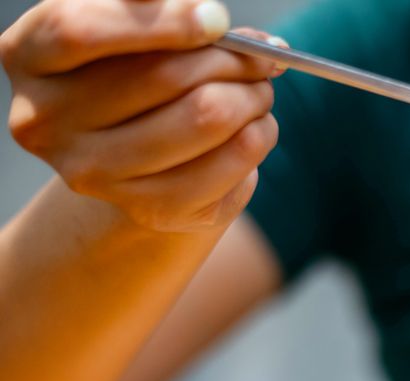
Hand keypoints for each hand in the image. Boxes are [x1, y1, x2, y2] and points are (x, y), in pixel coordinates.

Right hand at [1, 0, 280, 231]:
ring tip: (261, 90)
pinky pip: (229, 169)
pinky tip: (256, 128)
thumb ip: (150, 10)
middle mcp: (46, 124)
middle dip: (230, 61)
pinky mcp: (150, 211)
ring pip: (205, 122)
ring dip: (252, 100)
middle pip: (161, 78)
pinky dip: (257, 140)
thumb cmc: (127, 71)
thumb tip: (211, 18)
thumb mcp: (123, 29)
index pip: (81, 32)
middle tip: (262, 58)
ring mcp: (96, 175)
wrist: (131, 152)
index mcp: (28, 58)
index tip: (217, 19)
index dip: (160, 21)